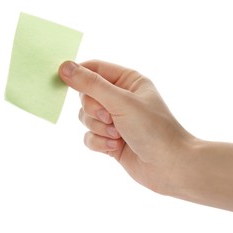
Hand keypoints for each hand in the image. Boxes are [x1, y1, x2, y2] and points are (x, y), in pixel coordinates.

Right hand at [59, 60, 192, 193]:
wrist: (170, 166)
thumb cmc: (153, 128)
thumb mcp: (121, 101)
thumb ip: (92, 85)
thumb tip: (64, 67)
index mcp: (128, 81)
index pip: (95, 68)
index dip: (79, 73)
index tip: (62, 79)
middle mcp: (121, 98)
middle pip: (86, 95)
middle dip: (94, 109)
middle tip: (109, 117)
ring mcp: (115, 120)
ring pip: (85, 117)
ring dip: (98, 127)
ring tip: (117, 134)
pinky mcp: (110, 140)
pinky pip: (89, 136)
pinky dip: (99, 142)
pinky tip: (115, 147)